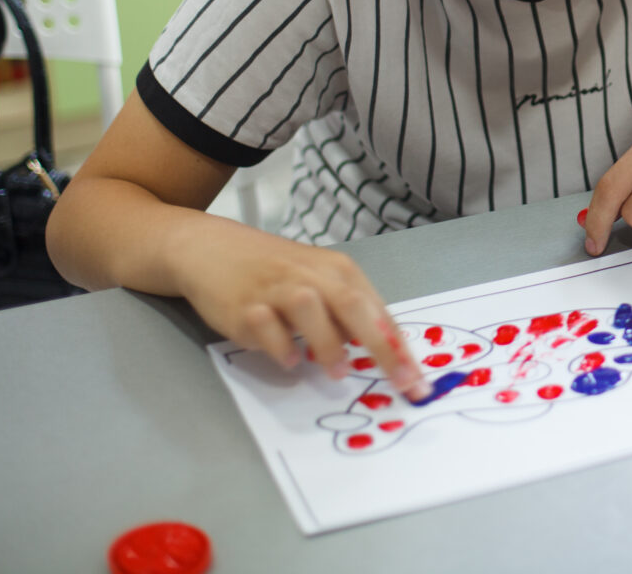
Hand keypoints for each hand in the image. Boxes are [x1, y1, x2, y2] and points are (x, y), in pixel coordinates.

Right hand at [170, 223, 430, 398]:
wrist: (212, 247)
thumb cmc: (276, 271)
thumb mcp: (320, 281)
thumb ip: (349, 314)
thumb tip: (382, 351)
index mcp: (338, 270)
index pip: (378, 311)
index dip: (400, 349)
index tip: (418, 384)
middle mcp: (312, 275)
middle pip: (354, 307)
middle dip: (382, 348)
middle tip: (399, 383)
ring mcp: (276, 288)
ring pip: (310, 309)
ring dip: (328, 343)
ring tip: (338, 371)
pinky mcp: (244, 304)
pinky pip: (266, 327)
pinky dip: (280, 346)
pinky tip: (289, 360)